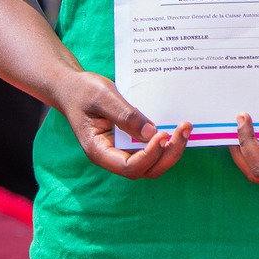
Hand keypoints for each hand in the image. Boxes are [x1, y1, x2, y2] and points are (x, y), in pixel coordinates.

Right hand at [54, 70, 191, 178]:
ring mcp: (121, 151)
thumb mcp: (103, 97)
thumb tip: (150, 133)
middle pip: (145, 169)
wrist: (73, 88)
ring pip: (152, 164)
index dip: (149, 155)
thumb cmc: (84, 91)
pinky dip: (167, 144)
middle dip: (168, 154)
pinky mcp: (129, 143)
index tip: (163, 133)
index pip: (128, 166)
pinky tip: (177, 128)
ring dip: (171, 150)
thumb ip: (125, 115)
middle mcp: (111, 156)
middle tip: (184, 128)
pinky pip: (151, 151)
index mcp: (99, 150)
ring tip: (186, 127)